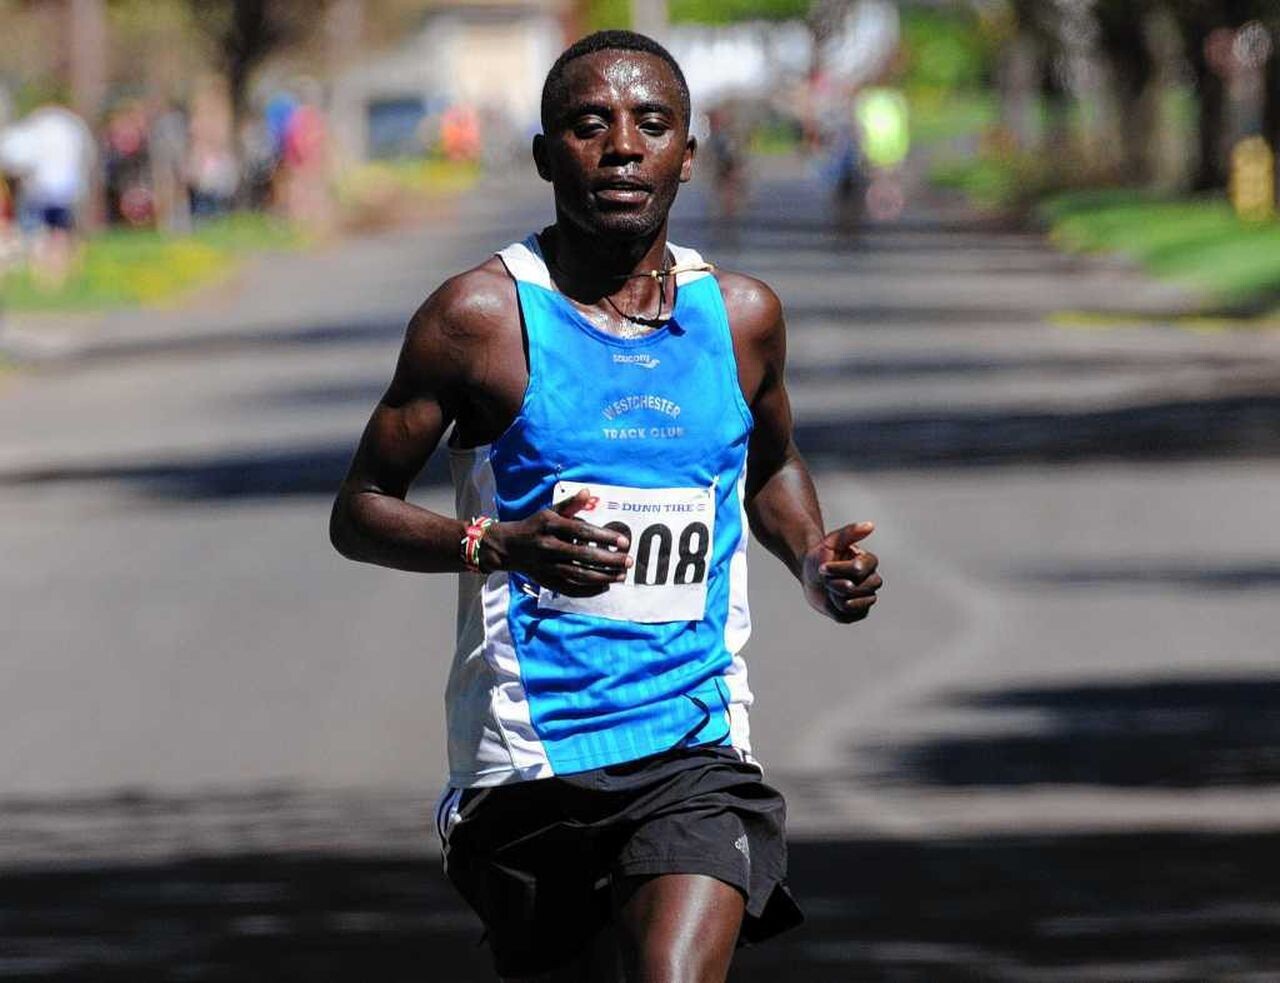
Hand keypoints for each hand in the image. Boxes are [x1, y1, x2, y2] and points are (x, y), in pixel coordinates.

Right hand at [481, 489, 632, 596]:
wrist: (509, 547)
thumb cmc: (536, 526)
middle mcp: (548, 546)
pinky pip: (571, 589)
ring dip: (603, 577)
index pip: (582, 531)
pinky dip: (589, 590)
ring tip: (621, 576)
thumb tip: (588, 492)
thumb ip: (571, 504)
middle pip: (583, 556)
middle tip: (628, 561)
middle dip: (609, 560)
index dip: (604, 537)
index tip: (624, 542)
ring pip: (578, 575)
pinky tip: (605, 586)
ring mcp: (547, 566)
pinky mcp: (547, 581)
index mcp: (550, 526)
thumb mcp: (551, 512)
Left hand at [802, 521, 881, 622]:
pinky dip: (834, 607)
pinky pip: (847, 615)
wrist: (811, 575)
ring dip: (834, 595)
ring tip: (829, 587)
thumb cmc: (821, 556)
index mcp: (869, 562)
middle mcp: (872, 580)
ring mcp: (867, 597)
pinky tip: (832, 598)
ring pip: (852, 603)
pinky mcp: (859, 612)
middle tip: (824, 578)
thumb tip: (870, 525)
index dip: (838, 569)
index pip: (858, 569)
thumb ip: (849, 533)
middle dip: (835, 583)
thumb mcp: (831, 541)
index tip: (822, 567)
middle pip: (857, 588)